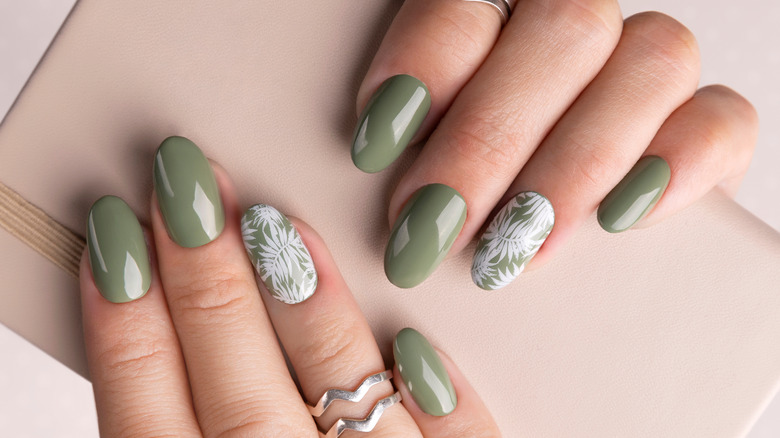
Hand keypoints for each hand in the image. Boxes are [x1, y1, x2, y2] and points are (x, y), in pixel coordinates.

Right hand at [81, 137, 499, 436]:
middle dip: (207, 285)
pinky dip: (443, 401)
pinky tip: (417, 342)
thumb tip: (169, 345)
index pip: (150, 423)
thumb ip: (187, 437)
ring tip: (280, 224)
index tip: (116, 237)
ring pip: (342, 400)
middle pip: (239, 399)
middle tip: (192, 188)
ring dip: (310, 311)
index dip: (128, 328)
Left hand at [351, 0, 757, 289]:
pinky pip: (723, 117)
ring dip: (574, 163)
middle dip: (488, 139)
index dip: (424, 67)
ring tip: (513, 249)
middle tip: (431, 228)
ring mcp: (647, 69)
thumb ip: (416, 152)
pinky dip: (676, 165)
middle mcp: (580, 25)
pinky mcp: (705, 126)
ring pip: (652, 59)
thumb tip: (393, 201)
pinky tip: (618, 218)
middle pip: (563, 29)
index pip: (470, 3)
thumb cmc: (470, 192)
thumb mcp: (430, 166)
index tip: (376, 147)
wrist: (546, 222)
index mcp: (503, 17)